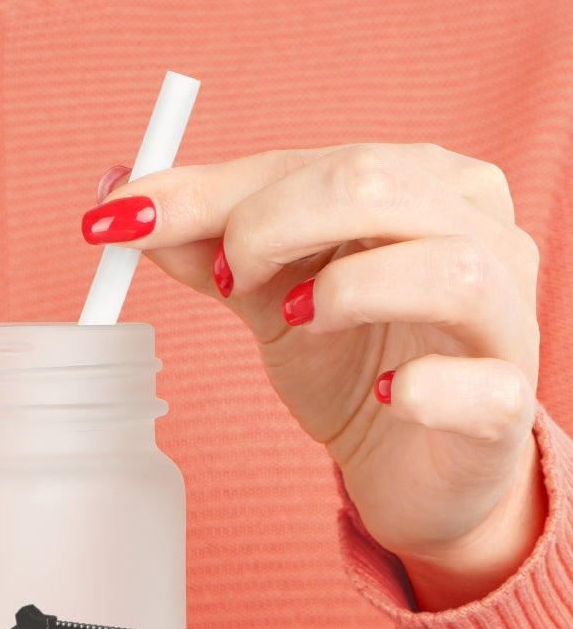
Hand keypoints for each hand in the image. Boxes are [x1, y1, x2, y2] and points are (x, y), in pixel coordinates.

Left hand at [85, 144, 545, 609]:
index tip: (122, 220)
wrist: (412, 465)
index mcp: (420, 185)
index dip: (210, 191)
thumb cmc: (351, 363)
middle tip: (225, 280)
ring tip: (294, 322)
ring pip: (447, 268)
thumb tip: (120, 200)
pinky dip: (423, 388)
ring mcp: (505, 317)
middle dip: (270, 225)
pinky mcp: (507, 405)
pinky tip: (386, 397)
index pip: (311, 162)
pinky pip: (480, 385)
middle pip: (376, 185)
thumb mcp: (269, 296)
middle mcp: (478, 231)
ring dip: (346, 291)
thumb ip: (207, 246)